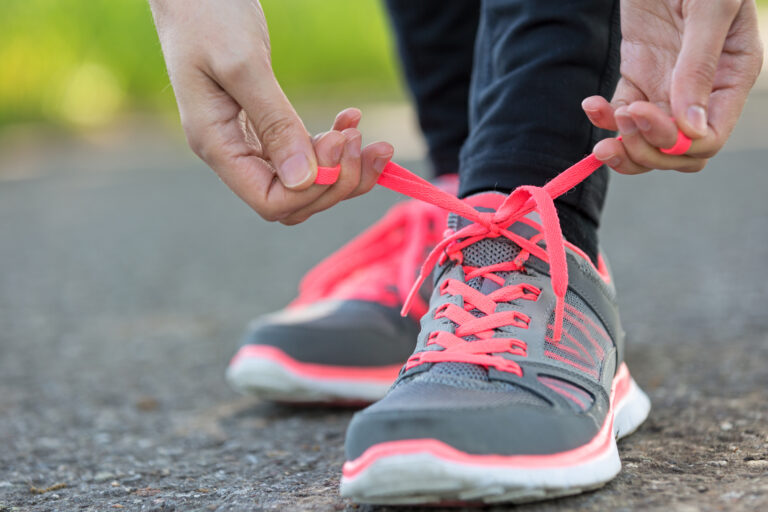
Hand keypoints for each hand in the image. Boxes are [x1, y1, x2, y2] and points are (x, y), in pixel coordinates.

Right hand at [149, 0, 392, 222]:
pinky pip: (304, 156)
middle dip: (337, 180)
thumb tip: (303, 180)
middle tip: (363, 140)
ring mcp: (248, 143)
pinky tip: (351, 119)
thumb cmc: (209, 15)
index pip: (271, 202)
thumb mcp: (243, 65)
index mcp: (216, 145)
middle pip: (293, 202)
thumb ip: (274, 123)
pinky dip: (334, 146)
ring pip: (304, 184)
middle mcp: (232, 154)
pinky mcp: (264, 128)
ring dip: (344, 168)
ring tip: (371, 139)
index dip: (313, 188)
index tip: (339, 144)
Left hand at [582, 0, 762, 173]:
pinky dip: (604, 120)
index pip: (708, 139)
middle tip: (621, 127)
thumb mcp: (708, 9)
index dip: (675, 142)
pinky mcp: (637, 77)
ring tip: (602, 136)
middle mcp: (701, 92)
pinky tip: (590, 104)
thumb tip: (691, 129)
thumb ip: (699, 67)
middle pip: (677, 151)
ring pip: (647, 143)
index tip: (642, 114)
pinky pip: (620, 115)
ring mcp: (666, 87)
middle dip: (647, 151)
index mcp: (730, 79)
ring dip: (623, 147)